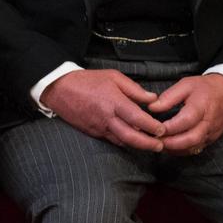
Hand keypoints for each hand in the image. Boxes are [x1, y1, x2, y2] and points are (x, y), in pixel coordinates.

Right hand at [40, 69, 165, 150]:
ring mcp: (99, 127)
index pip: (138, 119)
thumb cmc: (87, 80)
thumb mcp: (113, 76)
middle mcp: (107, 118)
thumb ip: (134, 89)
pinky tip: (132, 140)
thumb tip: (152, 99)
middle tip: (160, 146)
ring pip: (122, 142)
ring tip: (150, 146)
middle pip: (131, 137)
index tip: (162, 129)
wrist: (59, 89)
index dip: (152, 126)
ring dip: (138, 146)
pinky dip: (124, 142)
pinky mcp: (92, 132)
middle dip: (148, 144)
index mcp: (114, 102)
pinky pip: (111, 140)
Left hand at [150, 74, 222, 154]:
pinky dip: (183, 151)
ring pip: (194, 147)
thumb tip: (152, 107)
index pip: (185, 121)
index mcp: (201, 106)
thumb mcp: (186, 84)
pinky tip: (170, 147)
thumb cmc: (206, 87)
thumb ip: (169, 97)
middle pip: (191, 138)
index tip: (155, 128)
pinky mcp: (212, 139)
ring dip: (176, 149)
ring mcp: (211, 133)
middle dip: (171, 143)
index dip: (170, 127)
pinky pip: (197, 148)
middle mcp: (208, 123)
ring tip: (159, 145)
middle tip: (155, 140)